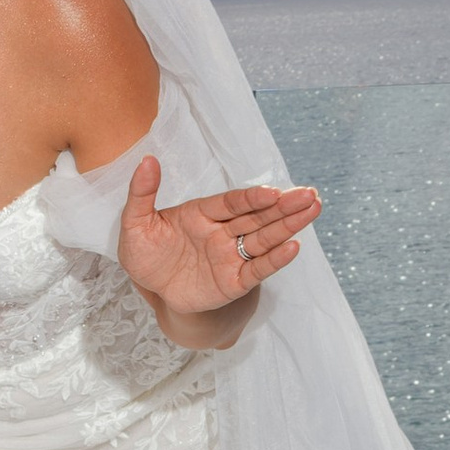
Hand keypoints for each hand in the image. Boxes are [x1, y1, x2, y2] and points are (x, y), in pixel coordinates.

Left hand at [118, 159, 320, 328]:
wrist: (150, 289)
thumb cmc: (145, 253)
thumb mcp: (135, 222)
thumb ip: (142, 193)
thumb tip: (147, 160)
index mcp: (203, 213)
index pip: (233, 203)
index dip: (252, 198)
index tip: (272, 192)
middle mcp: (222, 232)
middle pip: (257, 217)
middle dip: (284, 206)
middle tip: (310, 194)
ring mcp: (230, 256)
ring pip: (264, 239)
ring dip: (288, 226)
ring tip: (313, 210)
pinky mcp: (233, 282)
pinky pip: (256, 270)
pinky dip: (274, 260)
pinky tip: (294, 247)